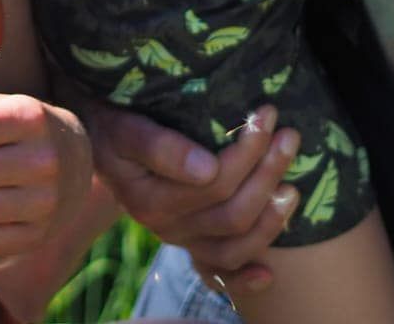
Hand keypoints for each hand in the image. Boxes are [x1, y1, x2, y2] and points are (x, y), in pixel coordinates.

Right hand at [85, 103, 297, 295]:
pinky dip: (245, 280)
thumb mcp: (124, 128)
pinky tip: (270, 275)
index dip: (248, 149)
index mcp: (151, 200)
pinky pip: (219, 274)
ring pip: (235, 244)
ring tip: (293, 184)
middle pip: (232, 212)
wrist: (100, 141)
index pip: (215, 182)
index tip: (268, 113)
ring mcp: (181, 241)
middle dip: (268, 172)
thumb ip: (158, 146)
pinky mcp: (191, 246)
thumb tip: (207, 169)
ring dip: (272, 217)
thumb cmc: (113, 126)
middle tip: (289, 135)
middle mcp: (166, 228)